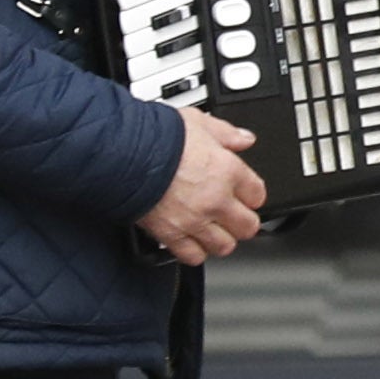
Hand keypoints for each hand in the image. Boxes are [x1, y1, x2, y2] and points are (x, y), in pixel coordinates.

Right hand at [142, 113, 267, 263]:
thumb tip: (244, 139)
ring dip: (221, 239)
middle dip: (244, 221)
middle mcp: (216, 200)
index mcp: (228, 171)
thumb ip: (225, 133)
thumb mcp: (197, 122)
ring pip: (224, 245)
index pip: (258, 194)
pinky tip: (192, 241)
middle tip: (235, 216)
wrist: (121, 154)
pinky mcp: (170, 235)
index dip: (252, 194)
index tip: (246, 194)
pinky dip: (195, 251)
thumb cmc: (156, 137)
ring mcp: (194, 220)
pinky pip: (193, 256)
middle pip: (248, 226)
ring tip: (214, 230)